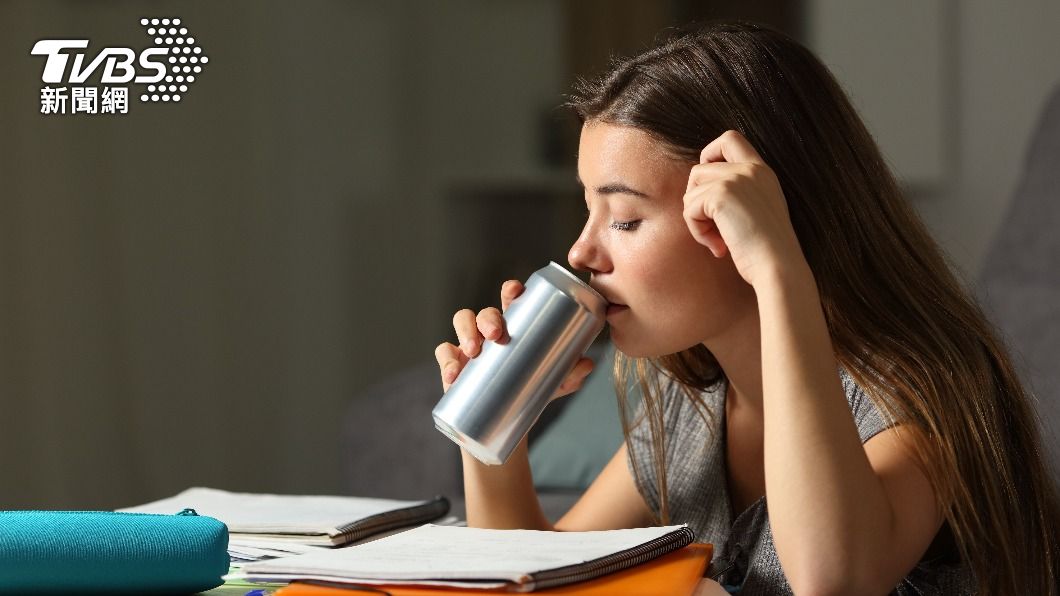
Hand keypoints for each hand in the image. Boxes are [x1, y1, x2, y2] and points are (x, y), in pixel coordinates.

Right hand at [434, 279, 594, 394]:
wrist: (506, 425)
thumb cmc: (529, 392)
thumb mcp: (552, 384)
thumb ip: (569, 375)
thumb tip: (588, 363)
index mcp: (515, 326)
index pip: (511, 299)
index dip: (511, 290)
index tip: (515, 290)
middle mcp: (490, 330)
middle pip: (485, 310)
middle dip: (488, 317)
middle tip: (497, 334)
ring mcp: (469, 345)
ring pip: (461, 322)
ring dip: (466, 332)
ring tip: (474, 352)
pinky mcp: (453, 363)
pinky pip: (444, 353)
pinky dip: (447, 361)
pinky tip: (453, 375)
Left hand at [682, 130, 807, 288]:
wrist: (778, 266)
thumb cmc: (767, 251)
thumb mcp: (757, 212)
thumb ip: (738, 194)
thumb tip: (698, 193)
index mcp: (762, 171)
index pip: (729, 138)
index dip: (709, 156)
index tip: (710, 188)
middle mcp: (750, 169)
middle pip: (699, 169)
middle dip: (696, 198)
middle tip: (711, 226)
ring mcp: (736, 179)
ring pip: (691, 191)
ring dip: (696, 219)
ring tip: (717, 240)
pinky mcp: (721, 195)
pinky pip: (689, 209)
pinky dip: (697, 231)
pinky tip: (718, 247)